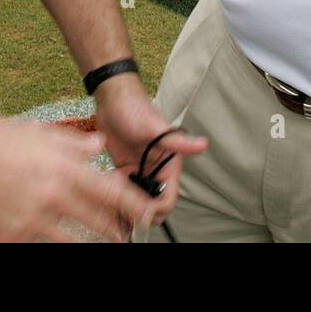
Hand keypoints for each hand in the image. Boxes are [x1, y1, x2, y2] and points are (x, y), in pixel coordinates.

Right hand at [0, 115, 157, 242]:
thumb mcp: (37, 132)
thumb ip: (73, 143)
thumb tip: (99, 146)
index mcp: (62, 167)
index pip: (111, 191)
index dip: (134, 205)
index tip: (148, 213)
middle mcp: (52, 196)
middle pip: (97, 222)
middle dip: (116, 232)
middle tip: (124, 236)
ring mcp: (32, 222)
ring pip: (71, 241)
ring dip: (86, 243)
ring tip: (93, 243)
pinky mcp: (11, 239)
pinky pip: (38, 247)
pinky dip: (46, 243)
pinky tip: (48, 238)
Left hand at [94, 75, 207, 221]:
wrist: (112, 99)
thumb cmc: (136, 108)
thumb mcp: (155, 127)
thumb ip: (178, 141)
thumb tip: (203, 144)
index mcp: (169, 164)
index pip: (168, 198)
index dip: (156, 209)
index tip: (140, 210)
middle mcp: (156, 170)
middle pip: (152, 204)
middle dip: (140, 212)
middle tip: (122, 209)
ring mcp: (140, 171)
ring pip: (137, 201)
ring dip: (127, 207)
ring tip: (113, 201)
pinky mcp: (124, 170)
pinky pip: (123, 191)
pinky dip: (117, 196)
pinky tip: (107, 190)